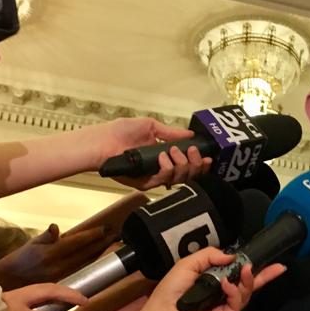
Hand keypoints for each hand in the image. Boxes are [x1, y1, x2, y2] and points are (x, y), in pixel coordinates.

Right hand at [0, 224, 113, 290]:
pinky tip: (97, 255)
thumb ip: (46, 236)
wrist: (11, 280)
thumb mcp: (31, 243)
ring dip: (97, 252)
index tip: (104, 229)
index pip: (75, 243)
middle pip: (84, 253)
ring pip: (84, 262)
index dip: (90, 236)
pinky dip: (89, 261)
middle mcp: (58, 265)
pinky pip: (79, 269)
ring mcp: (62, 275)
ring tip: (109, 242)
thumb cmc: (21, 258)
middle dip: (100, 243)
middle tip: (114, 234)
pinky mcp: (63, 282)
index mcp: (50, 253)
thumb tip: (55, 227)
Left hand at [85, 117, 211, 189]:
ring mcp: (154, 177)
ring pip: (179, 179)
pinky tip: (163, 158)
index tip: (208, 156)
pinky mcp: (144, 184)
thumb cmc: (121, 132)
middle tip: (192, 152)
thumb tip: (191, 133)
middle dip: (195, 164)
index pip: (188, 163)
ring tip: (173, 152)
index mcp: (165, 155)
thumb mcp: (150, 126)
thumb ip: (172, 133)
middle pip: (188, 174)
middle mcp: (162, 168)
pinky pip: (163, 180)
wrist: (101, 143)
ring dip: (182, 165)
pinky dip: (167, 169)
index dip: (200, 162)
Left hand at [136, 247, 285, 310]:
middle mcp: (220, 296)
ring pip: (245, 293)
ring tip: (248, 269)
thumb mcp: (188, 264)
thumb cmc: (171, 291)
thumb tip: (232, 256)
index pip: (234, 274)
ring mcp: (224, 309)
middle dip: (264, 276)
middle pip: (247, 285)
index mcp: (211, 283)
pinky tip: (227, 284)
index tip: (262, 257)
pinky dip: (235, 292)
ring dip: (248, 280)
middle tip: (280, 267)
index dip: (248, 266)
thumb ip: (210, 255)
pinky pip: (237, 304)